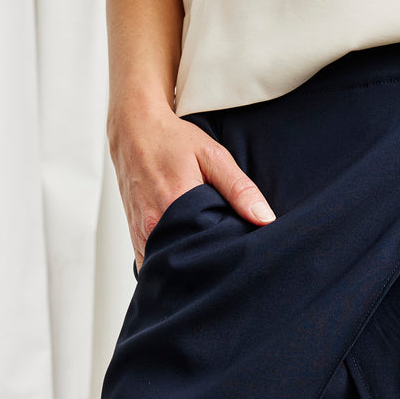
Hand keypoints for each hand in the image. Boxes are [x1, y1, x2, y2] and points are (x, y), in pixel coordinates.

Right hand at [108, 102, 275, 273]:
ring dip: (186, 267)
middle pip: (185, 262)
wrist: (133, 130)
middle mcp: (152, 224)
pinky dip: (167, 263)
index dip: (224, 259)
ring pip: (166, 265)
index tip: (238, 258)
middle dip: (206, 268)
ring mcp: (140, 232)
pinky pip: (151, 262)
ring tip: (206, 263)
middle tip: (225, 264)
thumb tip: (265, 219)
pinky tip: (184, 257)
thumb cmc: (172, 140)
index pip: (206, 251)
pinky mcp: (134, 235)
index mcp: (174, 206)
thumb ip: (239, 188)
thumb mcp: (213, 157)